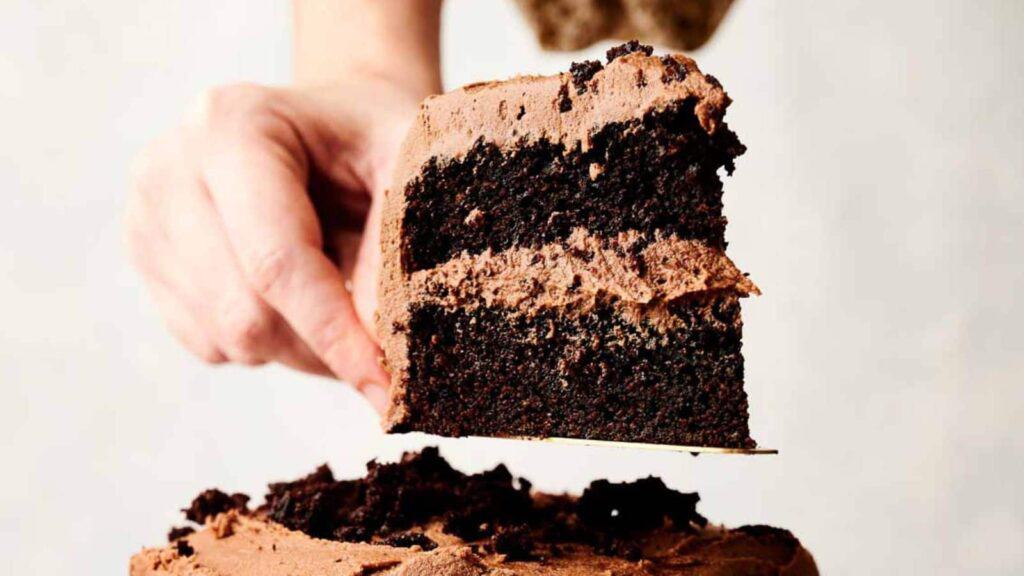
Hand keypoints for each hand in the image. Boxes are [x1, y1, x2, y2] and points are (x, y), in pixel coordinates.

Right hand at [124, 78, 419, 411]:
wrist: (327, 126)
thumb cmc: (373, 140)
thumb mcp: (409, 166)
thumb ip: (399, 246)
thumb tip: (378, 350)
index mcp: (232, 126)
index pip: (276, 259)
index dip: (335, 332)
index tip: (386, 386)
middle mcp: (169, 169)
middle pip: (244, 312)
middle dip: (323, 347)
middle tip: (381, 345)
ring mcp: (146, 218)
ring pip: (228, 338)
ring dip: (301, 348)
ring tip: (343, 300)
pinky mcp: (146, 261)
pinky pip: (210, 344)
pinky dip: (268, 344)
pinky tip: (296, 295)